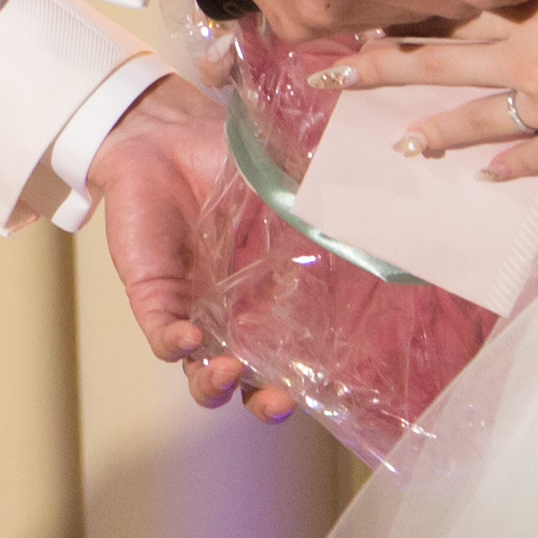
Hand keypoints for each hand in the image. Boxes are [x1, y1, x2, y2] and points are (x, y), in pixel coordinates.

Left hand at [78, 76, 297, 420]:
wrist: (166, 136)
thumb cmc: (230, 162)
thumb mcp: (287, 190)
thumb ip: (323, 214)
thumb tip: (382, 228)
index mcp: (270, 296)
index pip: (291, 354)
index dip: (307, 380)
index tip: (328, 388)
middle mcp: (232, 315)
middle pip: (249, 380)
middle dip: (263, 401)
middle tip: (275, 400)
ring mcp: (193, 311)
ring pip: (201, 372)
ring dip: (214, 384)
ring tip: (228, 371)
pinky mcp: (155, 297)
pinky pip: (162, 335)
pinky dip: (176, 344)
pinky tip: (190, 339)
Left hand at [320, 0, 537, 179]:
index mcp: (533, 13)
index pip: (455, 8)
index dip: (407, 10)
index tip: (366, 10)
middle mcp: (524, 60)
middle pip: (438, 64)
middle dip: (381, 68)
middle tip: (334, 76)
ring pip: (473, 120)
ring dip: (434, 133)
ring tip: (400, 144)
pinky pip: (532, 158)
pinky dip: (509, 168)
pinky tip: (485, 178)